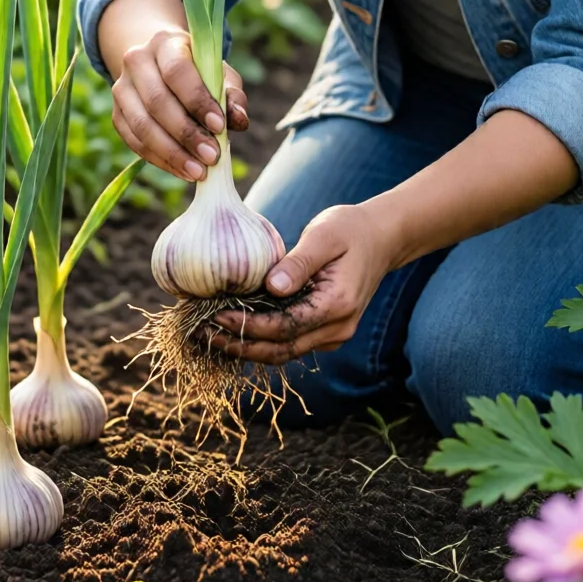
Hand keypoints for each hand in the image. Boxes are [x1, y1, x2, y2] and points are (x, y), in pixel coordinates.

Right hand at [111, 28, 247, 181]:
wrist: (159, 65)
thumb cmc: (197, 72)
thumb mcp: (219, 74)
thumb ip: (231, 95)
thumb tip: (239, 120)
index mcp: (165, 43)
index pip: (177, 71)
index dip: (197, 100)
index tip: (219, 126)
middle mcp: (137, 61)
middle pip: (157, 101)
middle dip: (187, 133)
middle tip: (212, 156)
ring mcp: (121, 88)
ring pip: (142, 126)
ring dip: (172, 153)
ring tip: (199, 171)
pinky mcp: (117, 114)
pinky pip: (135, 142)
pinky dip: (161, 160)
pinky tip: (183, 170)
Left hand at [203, 203, 395, 364]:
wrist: (381, 238)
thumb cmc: (350, 229)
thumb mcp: (325, 234)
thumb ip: (299, 262)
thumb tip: (271, 286)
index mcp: (337, 304)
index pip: (284, 327)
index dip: (248, 326)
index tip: (215, 314)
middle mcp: (338, 328)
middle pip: (281, 349)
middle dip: (239, 344)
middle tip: (201, 332)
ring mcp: (334, 334)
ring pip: (284, 352)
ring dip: (247, 347)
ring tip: (210, 334)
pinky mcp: (326, 332)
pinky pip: (290, 343)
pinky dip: (261, 340)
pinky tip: (235, 328)